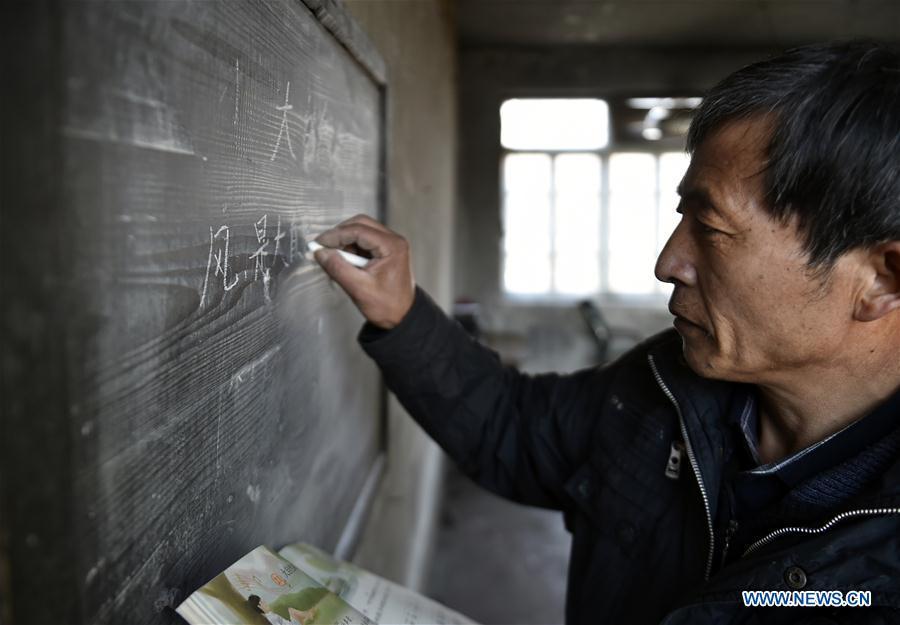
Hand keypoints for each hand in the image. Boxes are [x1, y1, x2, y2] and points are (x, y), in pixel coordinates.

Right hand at [313, 214, 414, 328]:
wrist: (402, 317)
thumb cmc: (388, 306)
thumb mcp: (359, 288)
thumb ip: (338, 268)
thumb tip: (321, 253)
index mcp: (392, 246)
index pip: (358, 230)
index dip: (335, 235)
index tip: (319, 243)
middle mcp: (394, 241)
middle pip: (360, 224)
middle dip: (340, 235)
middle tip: (324, 247)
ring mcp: (390, 244)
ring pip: (361, 231)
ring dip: (345, 242)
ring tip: (338, 261)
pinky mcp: (385, 250)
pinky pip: (364, 241)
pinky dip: (351, 248)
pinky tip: (347, 263)